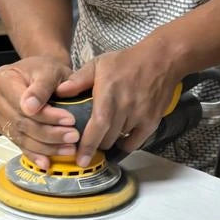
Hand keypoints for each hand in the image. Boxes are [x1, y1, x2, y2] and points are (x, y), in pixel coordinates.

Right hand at [0, 54, 81, 169]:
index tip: (69, 120)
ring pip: (21, 137)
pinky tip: (47, 162)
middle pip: (21, 123)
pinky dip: (34, 154)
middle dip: (50, 133)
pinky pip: (19, 144)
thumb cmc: (46, 70)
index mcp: (2, 79)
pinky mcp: (3, 129)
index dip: (46, 115)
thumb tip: (30, 107)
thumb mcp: (49, 70)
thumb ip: (42, 87)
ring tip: (69, 148)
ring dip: (46, 147)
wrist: (41, 75)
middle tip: (73, 136)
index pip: (23, 103)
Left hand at [56, 40, 180, 167]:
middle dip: (95, 143)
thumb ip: (78, 80)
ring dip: (109, 140)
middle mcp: (125, 107)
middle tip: (87, 140)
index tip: (81, 160)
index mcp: (109, 94)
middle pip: (107, 138)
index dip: (88, 145)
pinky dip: (125, 143)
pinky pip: (135, 142)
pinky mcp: (152, 122)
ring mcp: (140, 116)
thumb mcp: (99, 64)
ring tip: (103, 133)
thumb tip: (58, 92)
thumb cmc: (128, 61)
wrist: (161, 60)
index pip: (98, 125)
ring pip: (119, 140)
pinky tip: (119, 136)